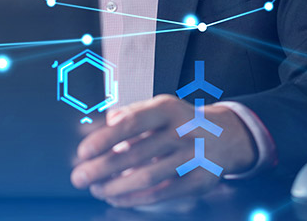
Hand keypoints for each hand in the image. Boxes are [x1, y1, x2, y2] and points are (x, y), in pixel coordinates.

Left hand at [70, 94, 256, 208]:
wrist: (226, 136)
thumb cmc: (182, 121)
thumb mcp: (160, 107)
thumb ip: (132, 113)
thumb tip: (104, 123)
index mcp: (167, 109)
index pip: (131, 122)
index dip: (105, 138)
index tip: (83, 151)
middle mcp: (182, 132)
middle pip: (136, 153)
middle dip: (102, 168)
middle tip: (79, 177)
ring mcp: (192, 158)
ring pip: (148, 177)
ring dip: (116, 186)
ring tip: (96, 188)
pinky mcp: (199, 181)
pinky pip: (162, 194)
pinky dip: (135, 199)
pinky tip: (117, 198)